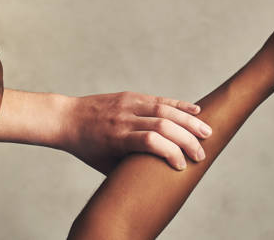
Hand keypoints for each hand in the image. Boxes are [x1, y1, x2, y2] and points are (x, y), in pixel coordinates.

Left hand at [60, 91, 211, 173]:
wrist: (67, 119)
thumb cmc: (87, 148)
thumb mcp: (106, 164)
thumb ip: (131, 165)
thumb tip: (158, 176)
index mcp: (116, 138)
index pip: (149, 142)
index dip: (170, 153)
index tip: (182, 166)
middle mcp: (123, 119)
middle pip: (161, 125)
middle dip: (186, 139)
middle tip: (202, 153)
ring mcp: (128, 104)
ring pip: (163, 109)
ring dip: (188, 120)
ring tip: (206, 131)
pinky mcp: (130, 96)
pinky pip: (158, 99)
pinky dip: (178, 105)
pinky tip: (195, 111)